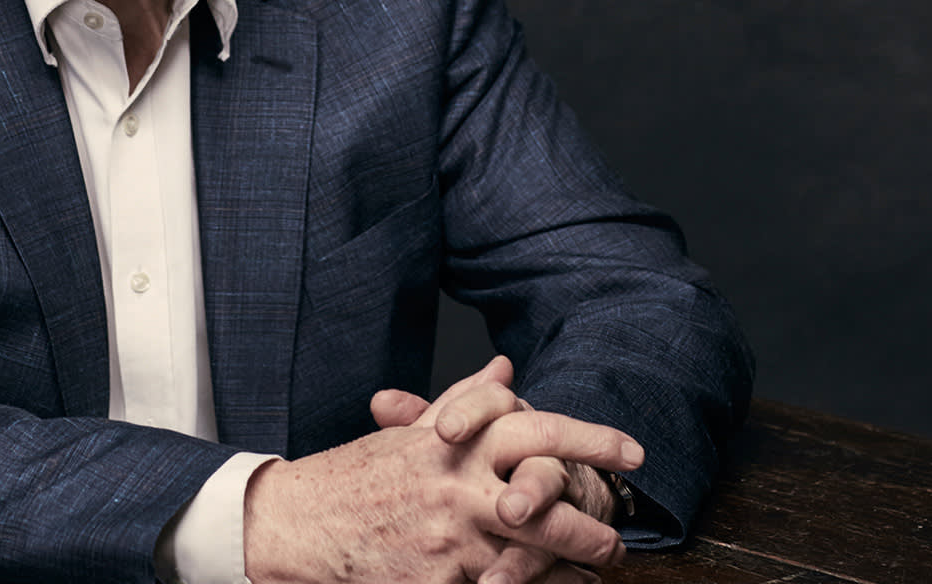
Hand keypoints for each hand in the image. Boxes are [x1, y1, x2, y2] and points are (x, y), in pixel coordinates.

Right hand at [243, 358, 640, 583]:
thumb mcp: (414, 434)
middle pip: (547, 501)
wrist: (298, 523)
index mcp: (457, 442)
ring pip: (529, 556)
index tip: (633, 452)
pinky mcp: (435, 581)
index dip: (592, 441)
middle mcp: (457, 484)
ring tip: (593, 578)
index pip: (539, 430)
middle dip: (591, 525)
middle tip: (616, 540)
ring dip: (568, 571)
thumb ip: (466, 402)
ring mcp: (447, 536)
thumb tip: (505, 369)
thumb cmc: (359, 478)